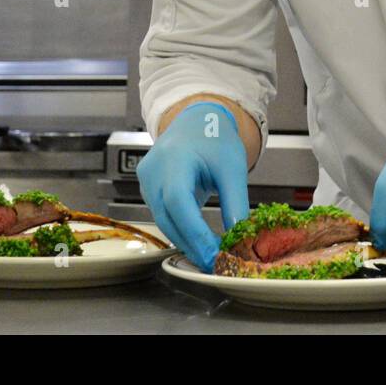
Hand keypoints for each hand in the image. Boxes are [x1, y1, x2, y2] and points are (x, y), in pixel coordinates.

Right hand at [136, 102, 250, 271]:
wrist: (195, 121)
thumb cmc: (214, 138)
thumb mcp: (232, 167)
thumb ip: (235, 202)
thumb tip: (239, 237)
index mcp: (174, 158)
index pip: (179, 202)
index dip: (195, 233)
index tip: (215, 254)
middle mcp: (153, 170)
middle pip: (168, 217)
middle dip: (192, 244)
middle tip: (216, 263)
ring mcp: (146, 180)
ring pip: (163, 220)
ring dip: (185, 240)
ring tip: (210, 255)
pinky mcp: (147, 188)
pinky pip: (161, 215)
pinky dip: (179, 229)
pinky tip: (197, 240)